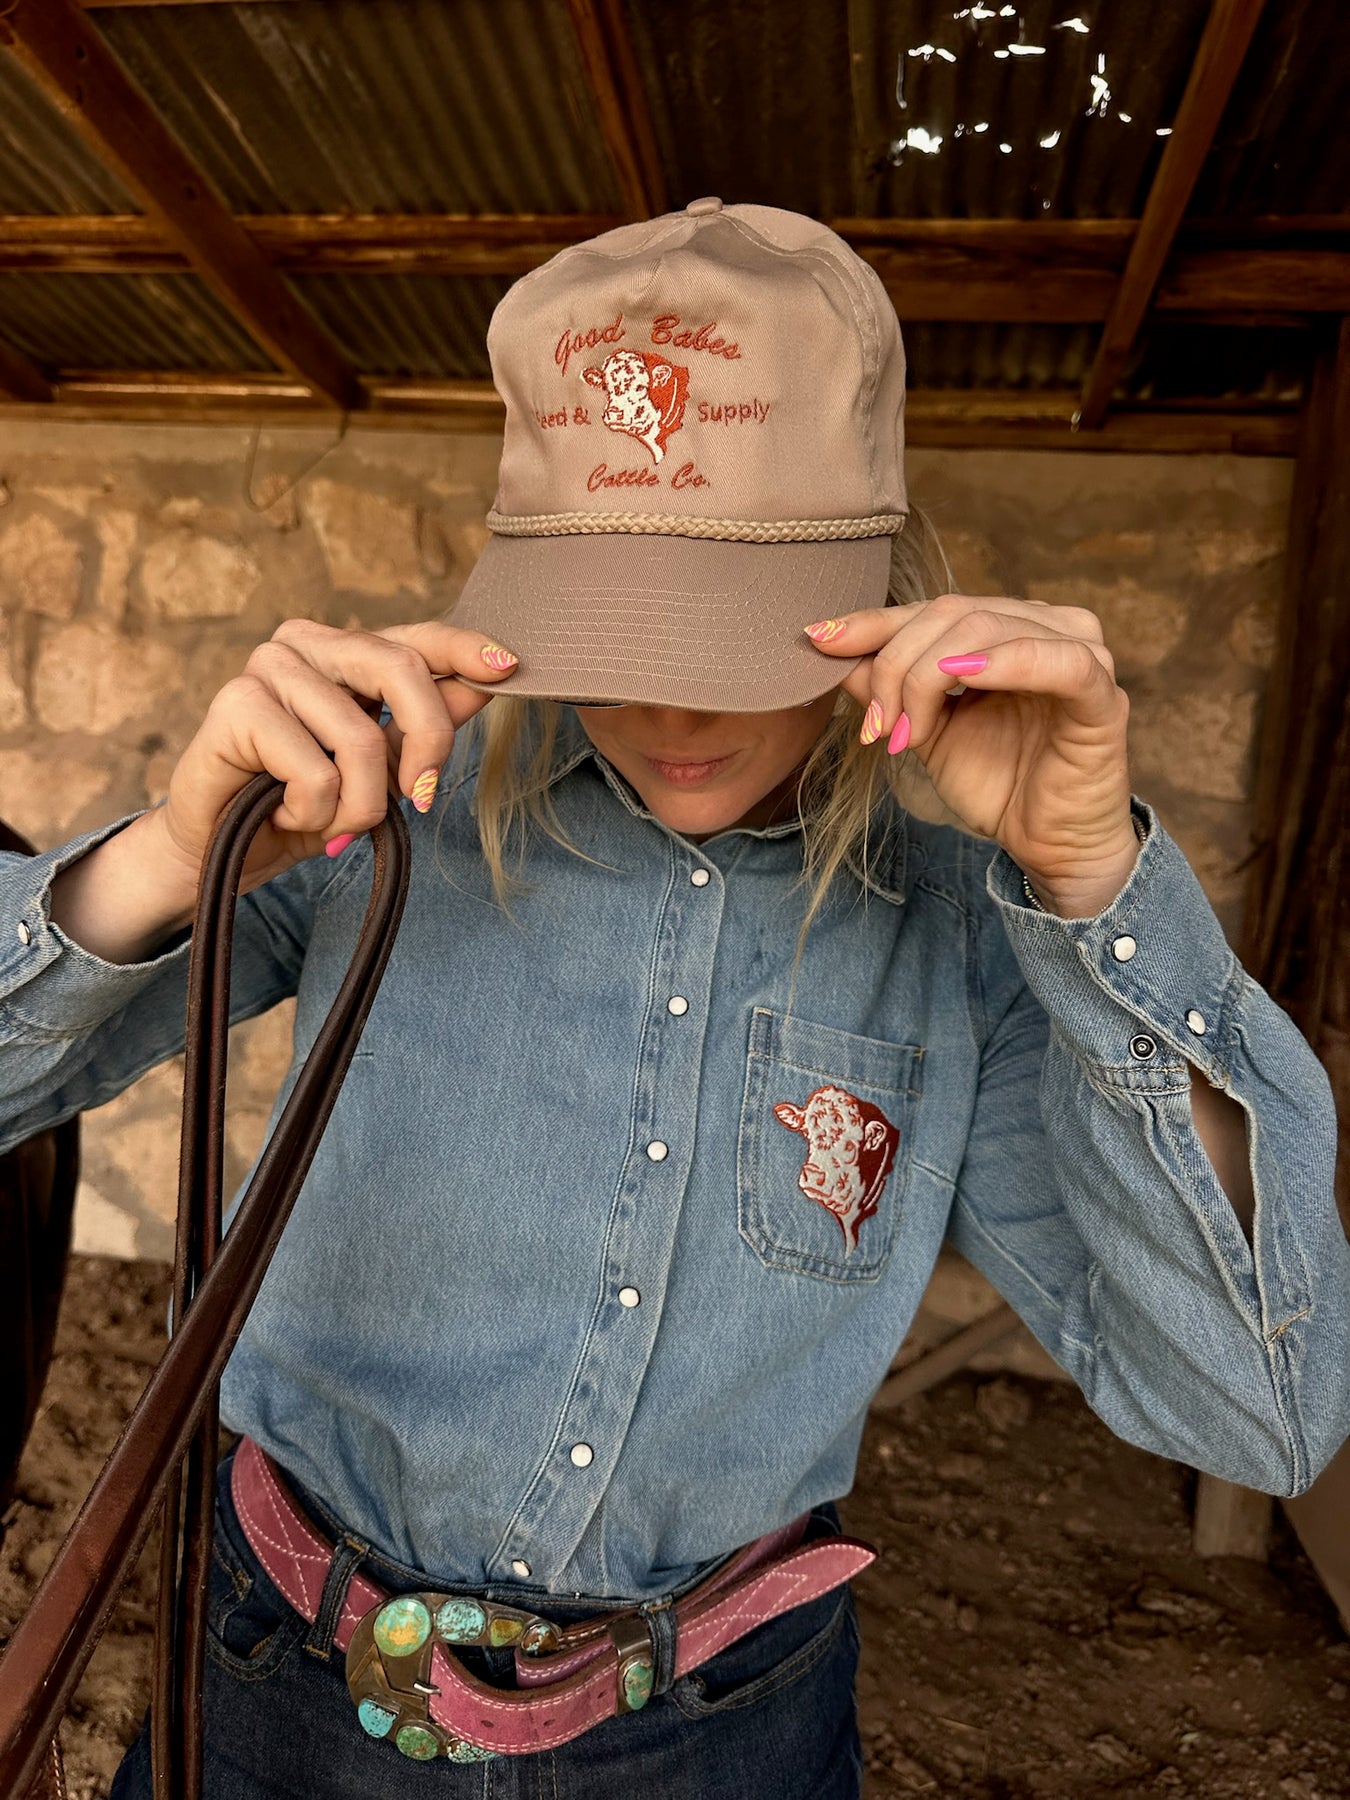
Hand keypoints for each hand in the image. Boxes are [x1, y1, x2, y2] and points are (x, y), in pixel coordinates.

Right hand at [158, 618, 518, 893]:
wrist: (220, 854)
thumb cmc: (299, 806)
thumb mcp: (378, 769)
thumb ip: (422, 724)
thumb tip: (488, 681)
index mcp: (342, 650)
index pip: (416, 637)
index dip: (466, 649)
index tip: (511, 668)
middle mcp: (303, 643)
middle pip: (400, 670)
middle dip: (426, 745)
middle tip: (417, 800)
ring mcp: (266, 667)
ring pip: (362, 740)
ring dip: (359, 805)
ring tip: (328, 820)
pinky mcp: (236, 705)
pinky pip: (316, 772)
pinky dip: (313, 813)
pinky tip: (282, 812)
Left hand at [805, 594, 1138, 914]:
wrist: (1046, 844)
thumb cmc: (997, 783)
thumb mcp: (925, 730)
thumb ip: (889, 687)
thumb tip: (834, 649)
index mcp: (1008, 627)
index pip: (933, 609)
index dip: (875, 622)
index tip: (820, 640)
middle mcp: (1047, 627)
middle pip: (955, 613)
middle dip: (899, 666)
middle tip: (877, 725)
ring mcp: (1082, 654)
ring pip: (991, 629)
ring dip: (932, 676)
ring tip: (909, 729)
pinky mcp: (1105, 694)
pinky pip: (1060, 661)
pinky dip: (1006, 662)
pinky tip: (961, 676)